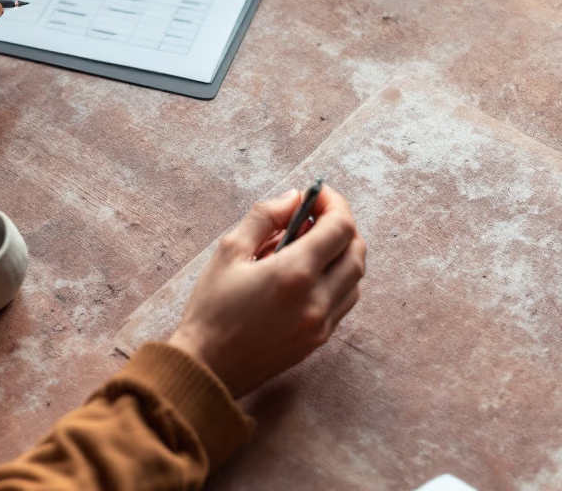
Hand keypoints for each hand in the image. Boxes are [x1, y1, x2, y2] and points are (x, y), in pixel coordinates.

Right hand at [168, 185, 365, 397]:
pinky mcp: (318, 341)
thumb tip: (294, 199)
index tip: (317, 194)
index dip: (334, 203)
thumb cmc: (211, 309)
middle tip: (315, 216)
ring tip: (309, 244)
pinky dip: (337, 280)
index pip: (341, 227)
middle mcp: (316, 300)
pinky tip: (309, 274)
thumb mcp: (229, 251)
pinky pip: (343, 301)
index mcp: (294, 273)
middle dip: (342, 225)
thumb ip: (265, 216)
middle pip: (356, 251)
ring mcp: (321, 324)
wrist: (205, 368)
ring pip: (355, 278)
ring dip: (342, 253)